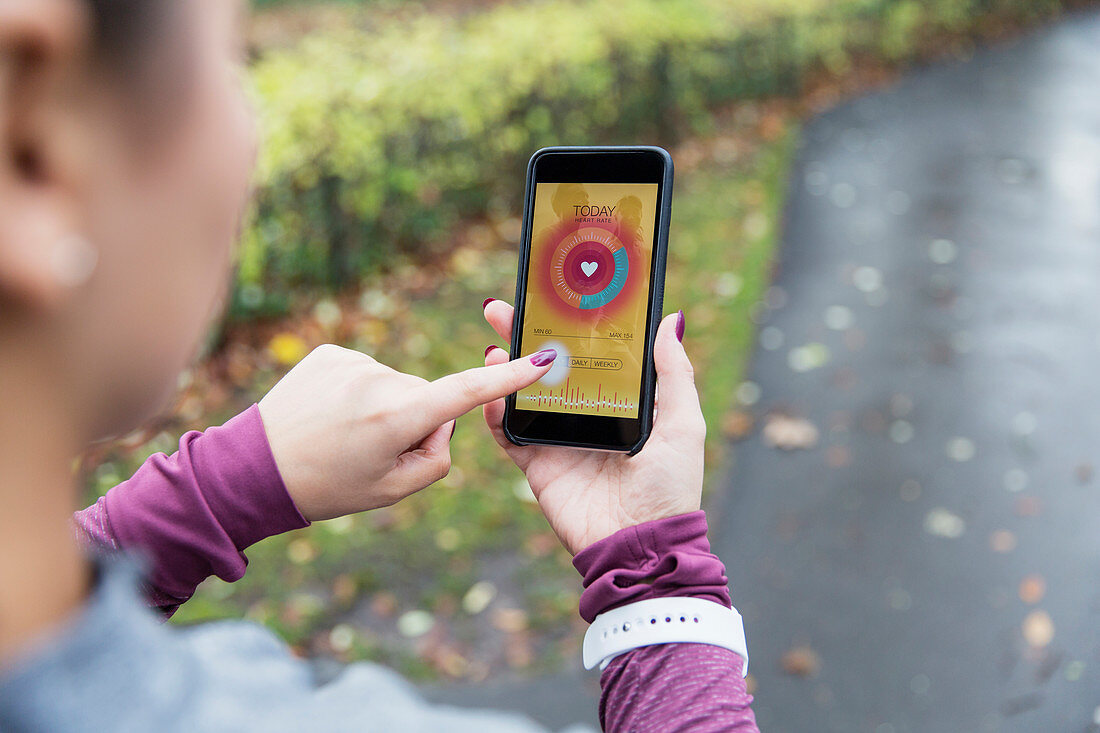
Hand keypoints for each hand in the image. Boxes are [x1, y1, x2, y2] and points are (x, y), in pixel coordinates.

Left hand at [258, 343, 556, 520]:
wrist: (256, 469)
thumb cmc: (328, 487)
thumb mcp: (393, 490)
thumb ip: (437, 456)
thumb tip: (442, 419)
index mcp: (398, 417)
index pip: (467, 392)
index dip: (508, 377)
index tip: (539, 360)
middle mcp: (379, 380)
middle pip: (427, 396)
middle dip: (416, 419)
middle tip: (372, 452)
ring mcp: (353, 361)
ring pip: (396, 384)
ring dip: (384, 406)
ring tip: (342, 434)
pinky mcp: (332, 352)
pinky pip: (368, 372)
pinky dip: (359, 393)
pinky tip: (329, 414)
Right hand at [481, 300, 704, 554]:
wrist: (640, 545)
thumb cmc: (670, 487)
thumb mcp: (682, 424)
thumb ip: (673, 374)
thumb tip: (670, 320)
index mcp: (620, 403)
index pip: (590, 355)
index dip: (570, 326)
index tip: (554, 295)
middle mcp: (586, 416)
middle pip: (548, 367)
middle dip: (525, 336)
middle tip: (505, 307)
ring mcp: (558, 440)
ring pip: (523, 394)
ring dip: (504, 367)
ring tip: (494, 342)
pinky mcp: (537, 465)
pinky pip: (508, 435)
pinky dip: (494, 413)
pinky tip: (489, 389)